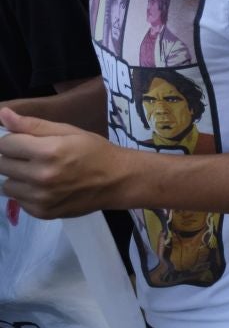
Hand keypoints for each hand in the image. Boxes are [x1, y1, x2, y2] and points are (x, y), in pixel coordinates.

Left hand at [0, 108, 127, 218]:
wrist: (117, 181)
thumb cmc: (94, 151)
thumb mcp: (69, 131)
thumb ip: (33, 125)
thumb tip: (2, 114)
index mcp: (48, 151)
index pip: (5, 144)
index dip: (13, 140)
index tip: (26, 141)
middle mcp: (41, 176)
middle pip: (2, 164)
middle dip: (14, 158)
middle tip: (34, 157)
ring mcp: (40, 198)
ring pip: (6, 185)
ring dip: (18, 177)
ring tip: (39, 173)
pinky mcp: (41, 212)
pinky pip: (18, 200)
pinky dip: (27, 193)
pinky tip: (45, 187)